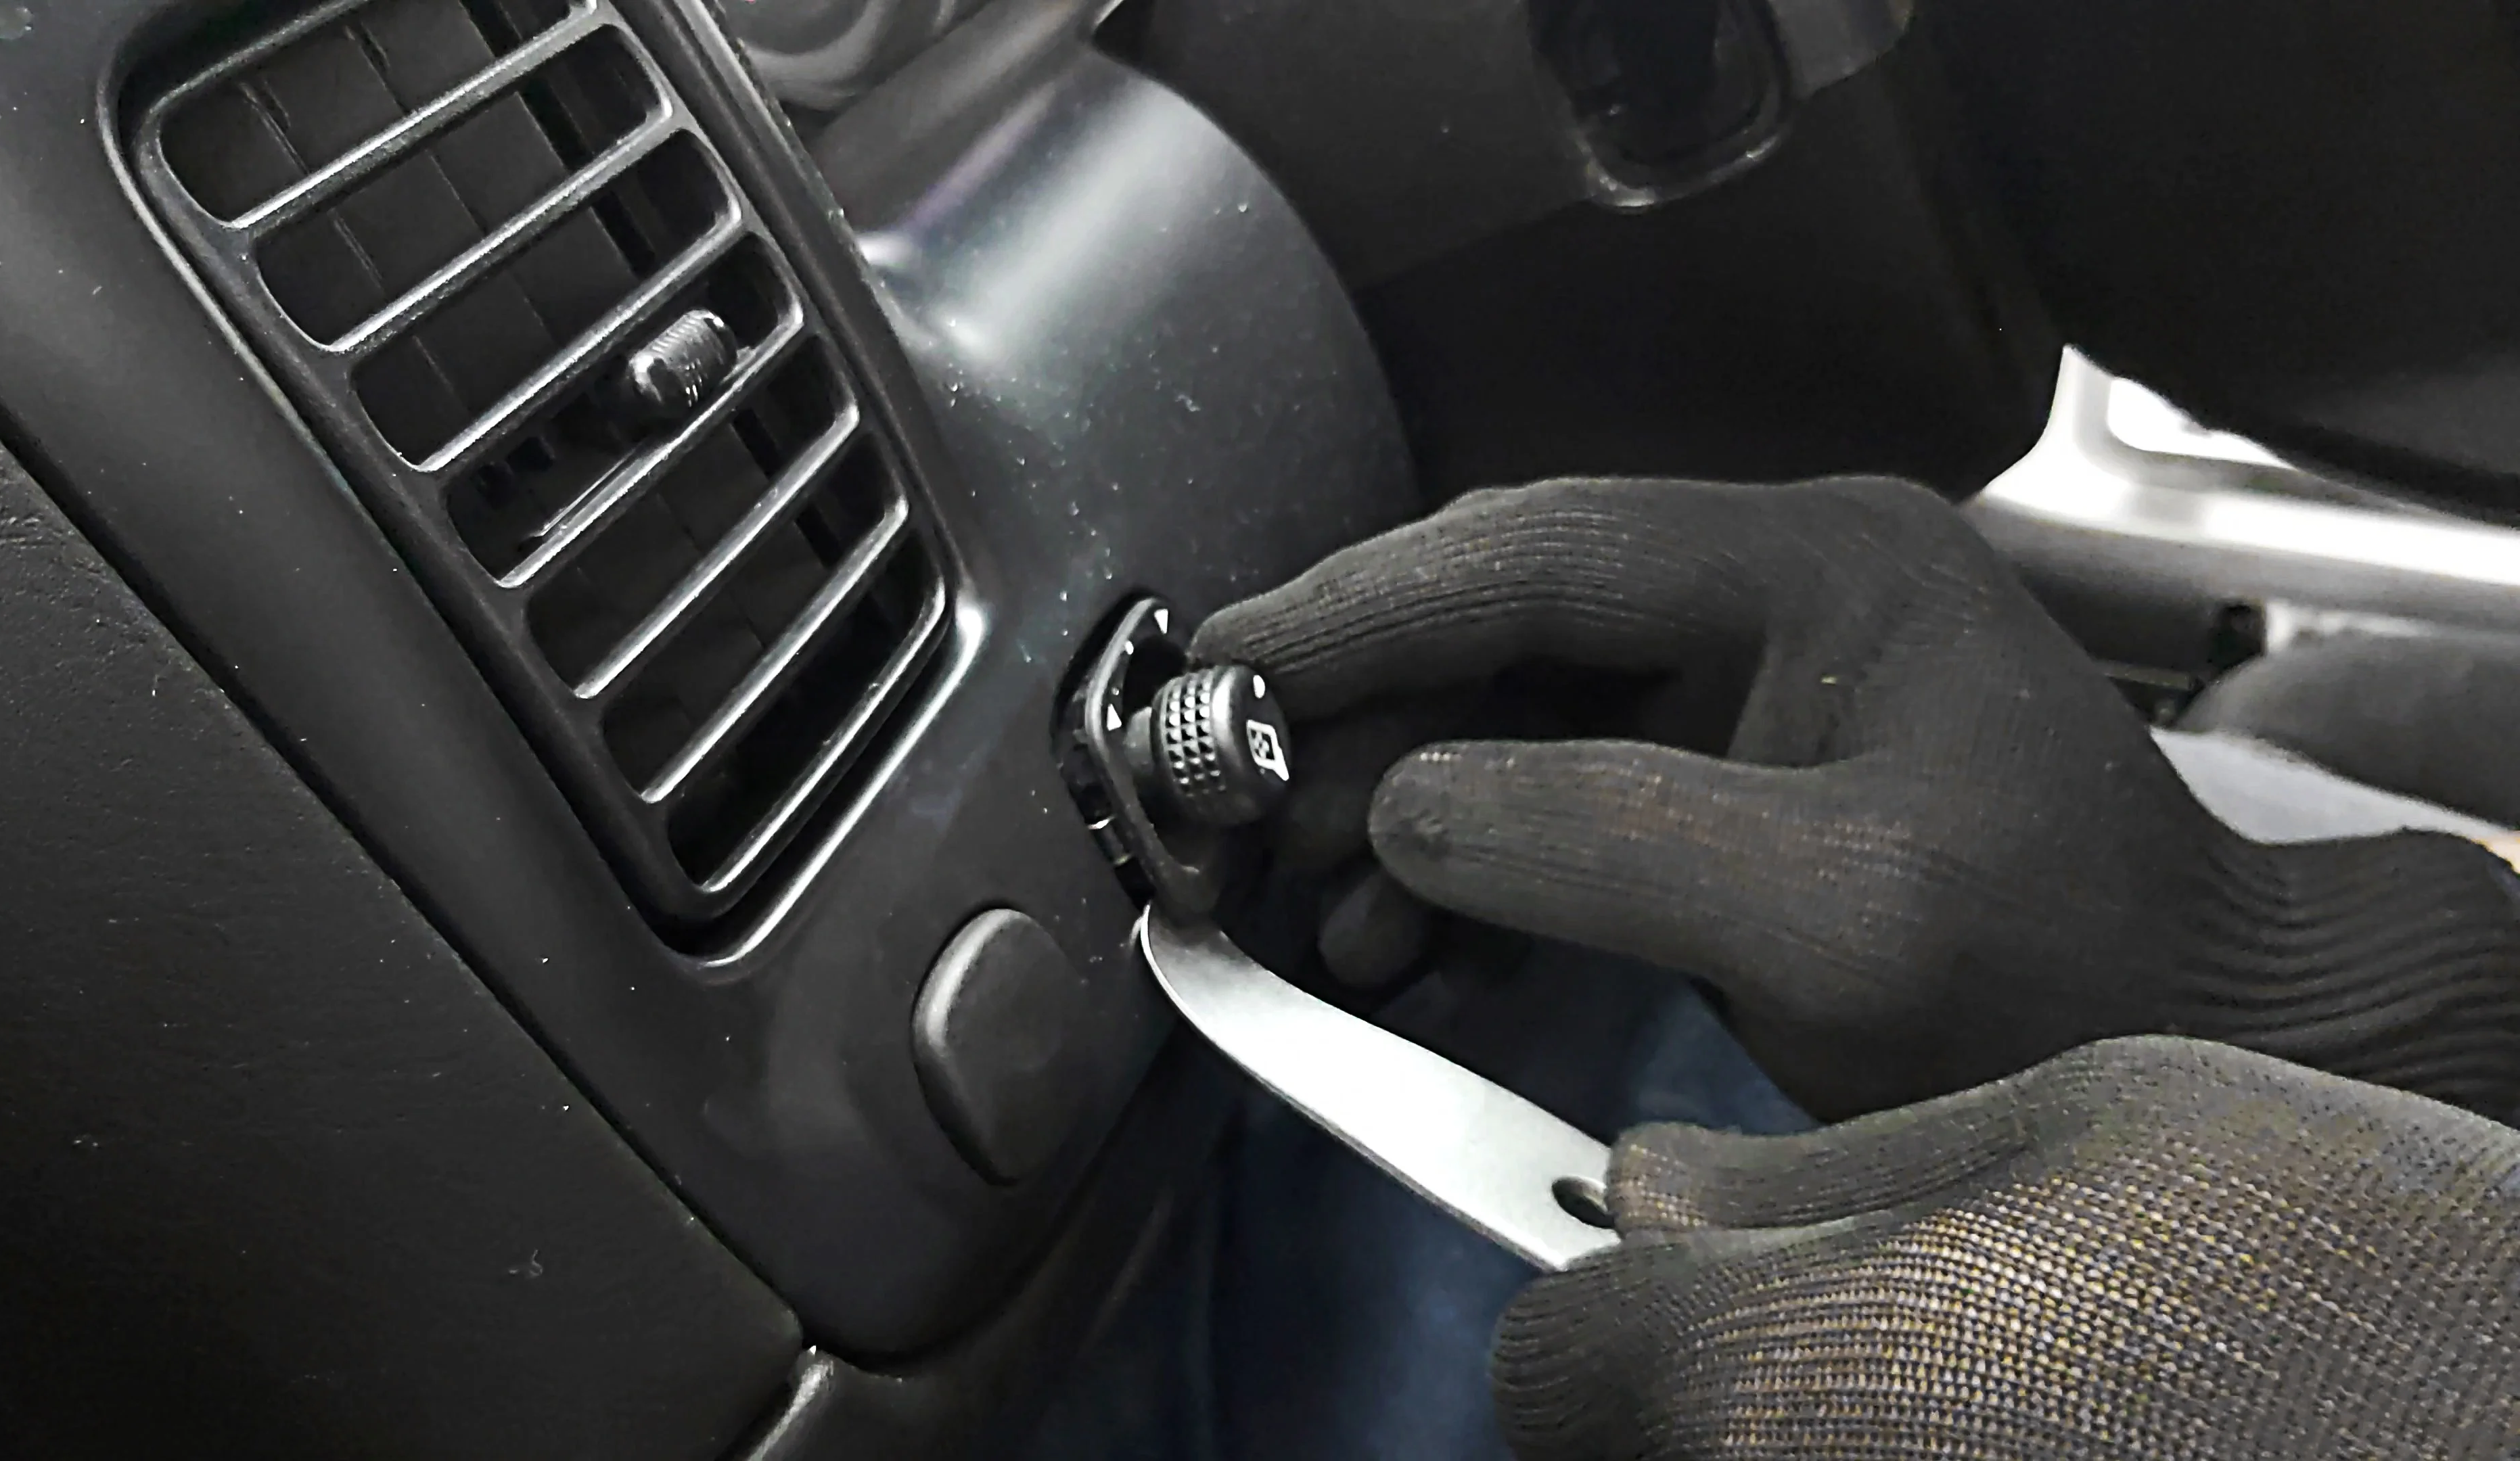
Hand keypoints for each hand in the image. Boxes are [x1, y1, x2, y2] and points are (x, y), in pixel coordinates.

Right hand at [1195, 476, 2519, 1117]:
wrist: (2202, 1040)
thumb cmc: (2073, 966)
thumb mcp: (1842, 912)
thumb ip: (1608, 840)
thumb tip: (1399, 806)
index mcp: (1814, 566)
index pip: (1534, 553)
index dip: (1360, 606)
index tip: (1224, 664)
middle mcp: (1769, 599)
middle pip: (1501, 622)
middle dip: (1357, 717)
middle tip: (1232, 806)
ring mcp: (1747, 693)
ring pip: (1509, 715)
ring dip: (1396, 813)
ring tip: (1318, 919)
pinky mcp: (1729, 788)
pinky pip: (1553, 799)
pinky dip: (1465, 871)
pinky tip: (1406, 946)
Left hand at [1491, 1037, 2519, 1457]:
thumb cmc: (2360, 1268)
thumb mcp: (2086, 1125)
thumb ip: (1814, 1170)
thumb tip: (1630, 1180)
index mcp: (1788, 1385)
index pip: (1547, 1358)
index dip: (1612, 1298)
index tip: (1697, 1266)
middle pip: (1627, 1460)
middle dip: (1695, 1387)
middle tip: (1874, 1328)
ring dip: (1805, 1448)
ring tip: (1986, 1395)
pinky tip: (2042, 1449)